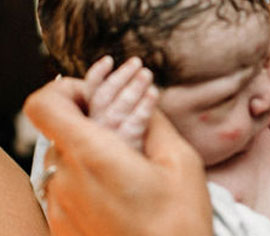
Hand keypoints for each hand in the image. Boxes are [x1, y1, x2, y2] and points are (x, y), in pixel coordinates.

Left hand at [23, 78, 211, 235]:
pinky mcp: (62, 228)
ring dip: (92, 153)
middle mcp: (65, 180)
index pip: (45, 104)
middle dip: (93, 121)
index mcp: (93, 156)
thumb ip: (154, 121)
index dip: (66, 90)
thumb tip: (143, 96)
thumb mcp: (181, 162)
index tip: (97, 93)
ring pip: (65, 161)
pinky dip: (89, 181)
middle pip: (60, 132)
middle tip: (130, 122)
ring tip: (131, 163)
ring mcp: (59, 207)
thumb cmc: (179, 222)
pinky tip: (122, 192)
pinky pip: (67, 190)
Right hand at [83, 56, 158, 150]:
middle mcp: (94, 130)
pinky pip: (135, 124)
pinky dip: (145, 106)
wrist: (132, 178)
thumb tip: (128, 77)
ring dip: (133, 88)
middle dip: (120, 77)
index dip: (97, 75)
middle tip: (137, 62)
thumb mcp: (115, 125)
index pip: (89, 95)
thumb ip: (115, 104)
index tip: (109, 60)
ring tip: (147, 73)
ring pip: (118, 109)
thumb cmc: (126, 148)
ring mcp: (109, 140)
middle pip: (103, 99)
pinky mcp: (126, 150)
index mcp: (89, 121)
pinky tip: (153, 92)